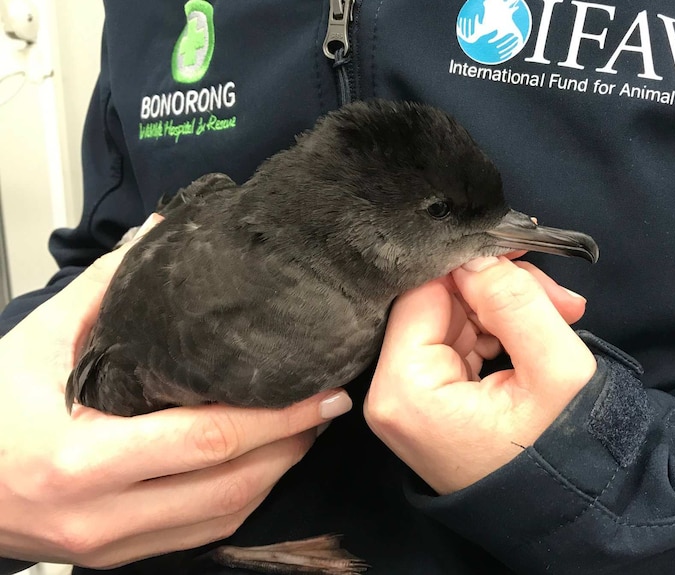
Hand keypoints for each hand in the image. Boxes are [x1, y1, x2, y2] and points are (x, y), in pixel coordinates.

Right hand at [0, 216, 351, 567]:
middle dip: (292, 443)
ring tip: (306, 428)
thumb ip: (104, 289)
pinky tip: (263, 463)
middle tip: (328, 404)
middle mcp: (102, 515)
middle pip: (230, 485)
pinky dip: (243, 499)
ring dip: (276, 473)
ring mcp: (111, 545)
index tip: (323, 391)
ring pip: (225, 517)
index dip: (278, 417)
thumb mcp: (37, 343)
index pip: (207, 439)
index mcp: (81, 460)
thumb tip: (159, 231)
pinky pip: (201, 534)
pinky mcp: (117, 557)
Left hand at [365, 256, 595, 494]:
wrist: (567, 514)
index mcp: (405, 390)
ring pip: (451, 318)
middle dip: (500, 293)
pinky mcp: (427, 402)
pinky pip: (456, 343)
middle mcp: (391, 395)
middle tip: (560, 299)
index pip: (423, 292)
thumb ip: (515, 302)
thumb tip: (479, 254)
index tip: (523, 254)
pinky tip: (534, 340)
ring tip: (560, 318)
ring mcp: (406, 401)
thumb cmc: (561, 453)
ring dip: (506, 311)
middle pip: (437, 304)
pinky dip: (498, 333)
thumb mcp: (554, 370)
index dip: (473, 266)